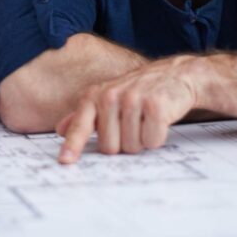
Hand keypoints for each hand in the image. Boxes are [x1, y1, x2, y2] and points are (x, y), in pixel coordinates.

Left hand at [54, 56, 200, 163]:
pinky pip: (151, 141)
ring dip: (142, 140)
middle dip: (123, 144)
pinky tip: (159, 120)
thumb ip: (85, 116)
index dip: (73, 145)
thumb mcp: (109, 98)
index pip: (80, 125)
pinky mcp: (155, 105)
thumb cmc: (140, 92)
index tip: (65, 161)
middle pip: (109, 148)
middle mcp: (110, 96)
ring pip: (132, 147)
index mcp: (95, 96)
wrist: (176, 75)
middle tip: (133, 125)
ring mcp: (132, 99)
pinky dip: (158, 137)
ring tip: (146, 120)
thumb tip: (60, 130)